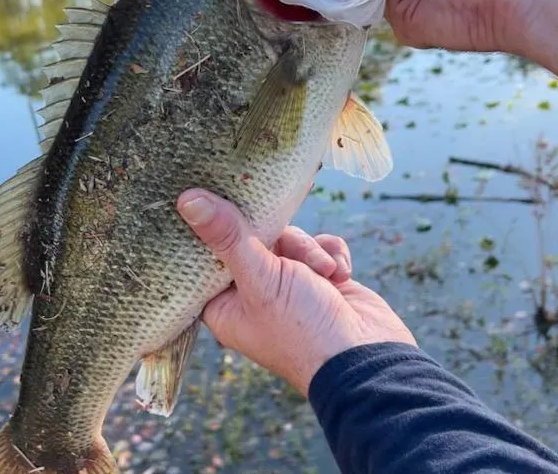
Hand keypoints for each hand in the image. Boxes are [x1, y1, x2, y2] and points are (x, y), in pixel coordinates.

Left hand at [177, 189, 415, 396]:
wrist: (370, 358)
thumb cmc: (304, 330)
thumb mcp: (261, 280)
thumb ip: (228, 238)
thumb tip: (188, 201)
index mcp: (225, 304)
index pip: (208, 255)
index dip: (215, 229)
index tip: (219, 200)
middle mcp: (253, 293)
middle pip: (253, 239)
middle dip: (281, 242)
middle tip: (291, 254)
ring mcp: (289, 285)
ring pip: (291, 239)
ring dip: (311, 251)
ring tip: (324, 274)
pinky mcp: (320, 278)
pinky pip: (320, 246)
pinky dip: (331, 255)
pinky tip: (340, 276)